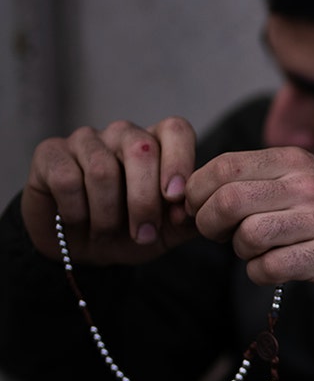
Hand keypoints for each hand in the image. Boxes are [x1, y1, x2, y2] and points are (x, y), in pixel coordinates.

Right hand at [21, 117, 199, 264]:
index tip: (175, 199)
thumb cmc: (130, 232)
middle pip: (141, 150)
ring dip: (107, 214)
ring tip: (106, 232)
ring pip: (102, 169)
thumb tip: (196, 208)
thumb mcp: (167, 232)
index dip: (179, 161)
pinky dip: (76, 211)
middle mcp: (123, 134)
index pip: (176, 130)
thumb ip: (188, 219)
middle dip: (144, 201)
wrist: (82, 250)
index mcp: (157, 144)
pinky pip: (67, 179)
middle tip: (143, 234)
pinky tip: (77, 221)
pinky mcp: (50, 153)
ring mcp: (85, 140)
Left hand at [185, 147, 313, 296]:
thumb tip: (195, 191)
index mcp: (295, 160)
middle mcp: (307, 185)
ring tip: (254, 251)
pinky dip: (260, 273)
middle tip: (217, 234)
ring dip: (239, 251)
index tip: (199, 207)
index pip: (224, 165)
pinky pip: (269, 268)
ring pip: (247, 236)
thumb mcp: (306, 177)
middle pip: (228, 200)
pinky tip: (273, 268)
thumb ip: (259, 178)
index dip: (198, 190)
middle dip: (208, 223)